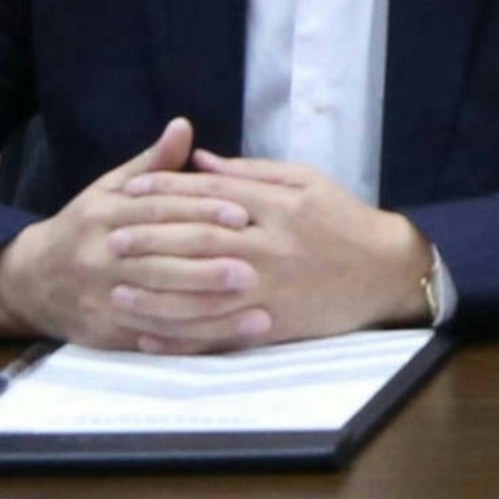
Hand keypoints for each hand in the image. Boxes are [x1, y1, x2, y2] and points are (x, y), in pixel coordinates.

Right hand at [0, 118, 272, 351]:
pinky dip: (192, 340)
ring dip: (209, 310)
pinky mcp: (106, 333)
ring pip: (160, 306)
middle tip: (255, 267)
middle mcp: (100, 257)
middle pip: (160, 261)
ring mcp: (102, 299)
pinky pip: (154, 338)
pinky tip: (228, 337)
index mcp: (104, 215)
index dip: (200, 211)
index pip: (158, 212)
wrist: (30, 282)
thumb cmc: (84, 227)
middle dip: (208, 265)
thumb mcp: (108, 189)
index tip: (243, 214)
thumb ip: (152, 165)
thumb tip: (184, 125)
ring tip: (257, 309)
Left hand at [101, 153, 438, 349]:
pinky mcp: (271, 324)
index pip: (211, 194)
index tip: (130, 190)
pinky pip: (218, 334)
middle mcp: (269, 247)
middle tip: (111, 238)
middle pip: (198, 240)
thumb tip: (199, 160)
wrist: (386, 271)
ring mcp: (268, 289)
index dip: (167, 191)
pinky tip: (149, 337)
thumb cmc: (343, 221)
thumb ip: (250, 172)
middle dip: (151, 238)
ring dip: (155, 293)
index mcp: (277, 207)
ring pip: (201, 292)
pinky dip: (182, 338)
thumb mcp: (305, 181)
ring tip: (118, 289)